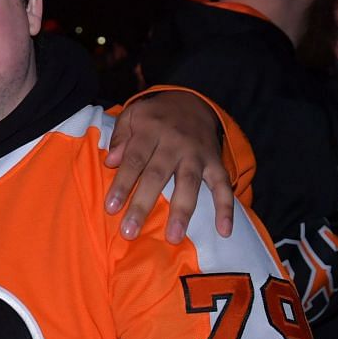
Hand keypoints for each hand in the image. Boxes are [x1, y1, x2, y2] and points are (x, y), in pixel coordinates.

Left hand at [105, 90, 234, 241]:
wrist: (193, 101)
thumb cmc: (155, 116)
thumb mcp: (132, 116)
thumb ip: (120, 136)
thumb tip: (111, 161)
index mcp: (151, 131)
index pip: (134, 159)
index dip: (123, 183)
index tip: (111, 208)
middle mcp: (175, 143)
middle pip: (157, 175)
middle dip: (143, 204)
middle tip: (130, 231)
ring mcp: (197, 154)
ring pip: (189, 184)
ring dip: (181, 212)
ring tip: (173, 237)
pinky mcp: (216, 162)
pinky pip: (223, 186)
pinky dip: (226, 208)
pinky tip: (223, 231)